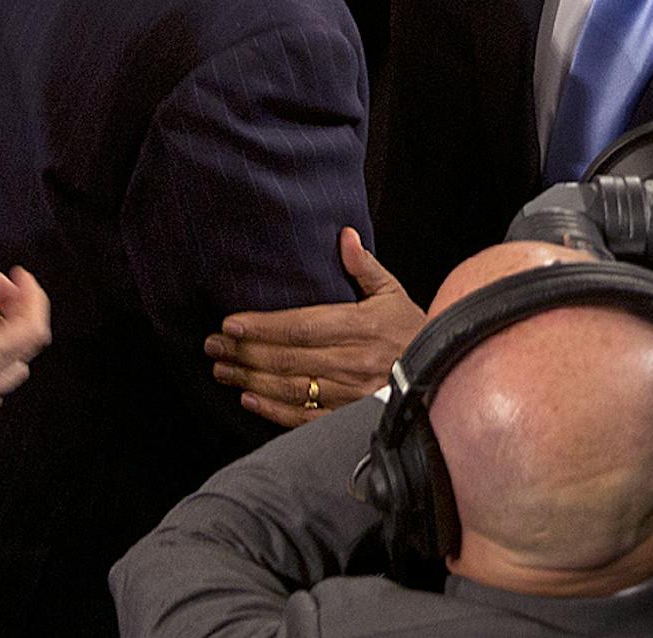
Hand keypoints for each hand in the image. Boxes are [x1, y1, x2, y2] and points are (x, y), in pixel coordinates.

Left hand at [206, 227, 422, 426]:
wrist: (440, 373)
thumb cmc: (412, 331)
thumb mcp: (393, 293)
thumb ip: (365, 267)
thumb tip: (344, 236)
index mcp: (361, 327)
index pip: (301, 326)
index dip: (263, 326)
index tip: (231, 323)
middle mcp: (352, 361)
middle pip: (287, 358)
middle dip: (244, 352)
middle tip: (213, 346)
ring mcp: (349, 392)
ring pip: (290, 388)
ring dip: (250, 380)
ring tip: (221, 370)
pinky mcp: (348, 415)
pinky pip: (304, 417)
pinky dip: (273, 410)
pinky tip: (249, 399)